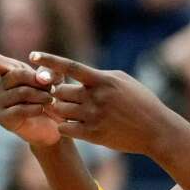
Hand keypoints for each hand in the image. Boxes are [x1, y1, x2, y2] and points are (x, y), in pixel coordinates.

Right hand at [0, 44, 61, 146]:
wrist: (56, 125)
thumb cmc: (54, 98)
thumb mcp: (56, 80)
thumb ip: (50, 72)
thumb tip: (41, 76)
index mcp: (9, 72)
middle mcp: (0, 86)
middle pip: (16, 75)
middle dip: (38, 81)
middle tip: (51, 88)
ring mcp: (0, 103)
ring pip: (20, 92)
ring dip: (41, 95)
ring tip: (50, 100)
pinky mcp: (4, 119)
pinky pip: (19, 109)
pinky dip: (35, 108)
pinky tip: (42, 110)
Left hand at [29, 52, 170, 154]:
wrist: (156, 130)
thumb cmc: (142, 103)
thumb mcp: (124, 81)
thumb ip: (100, 76)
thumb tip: (80, 73)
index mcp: (103, 81)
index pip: (70, 67)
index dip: (50, 60)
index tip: (33, 55)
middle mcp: (96, 97)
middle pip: (60, 91)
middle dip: (58, 93)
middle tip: (62, 96)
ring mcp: (93, 116)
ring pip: (60, 110)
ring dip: (59, 110)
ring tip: (68, 110)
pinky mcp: (93, 134)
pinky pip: (65, 128)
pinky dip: (63, 125)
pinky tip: (70, 124)